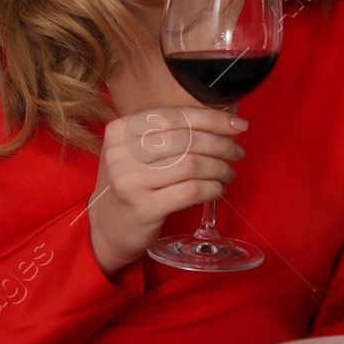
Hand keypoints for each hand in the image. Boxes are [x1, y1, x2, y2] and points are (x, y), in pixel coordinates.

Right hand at [88, 106, 248, 274]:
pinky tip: (218, 190)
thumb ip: (171, 132)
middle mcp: (122, 152)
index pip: (175, 115)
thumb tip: (225, 118)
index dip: (212, 119)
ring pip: (192, 164)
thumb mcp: (137, 151)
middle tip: (236, 153)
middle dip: (221, 145)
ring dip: (219, 168)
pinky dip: (212, 188)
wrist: (105, 228)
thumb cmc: (131, 184)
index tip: (238, 126)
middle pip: (187, 139)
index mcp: (121, 129)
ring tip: (228, 173)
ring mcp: (130, 180)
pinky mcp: (143, 207)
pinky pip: (191, 191)